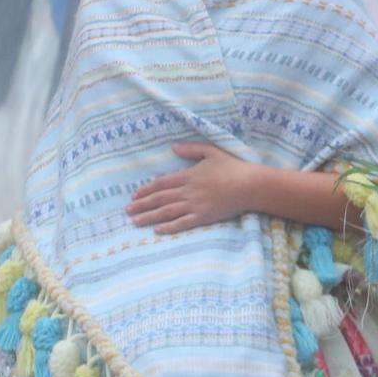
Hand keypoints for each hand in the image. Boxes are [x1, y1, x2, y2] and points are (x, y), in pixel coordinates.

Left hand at [127, 141, 254, 234]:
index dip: (146, 189)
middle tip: (128, 211)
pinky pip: (182, 223)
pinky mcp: (204, 217)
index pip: (161, 183)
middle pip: (160, 199)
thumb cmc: (233, 167)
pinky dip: (169, 227)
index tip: (134, 195)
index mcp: (189, 175)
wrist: (250, 185)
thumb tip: (173, 146)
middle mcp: (189, 191)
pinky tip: (157, 230)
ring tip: (135, 222)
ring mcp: (196, 205)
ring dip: (149, 217)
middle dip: (142, 205)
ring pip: (167, 212)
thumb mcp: (212, 151)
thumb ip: (191, 149)